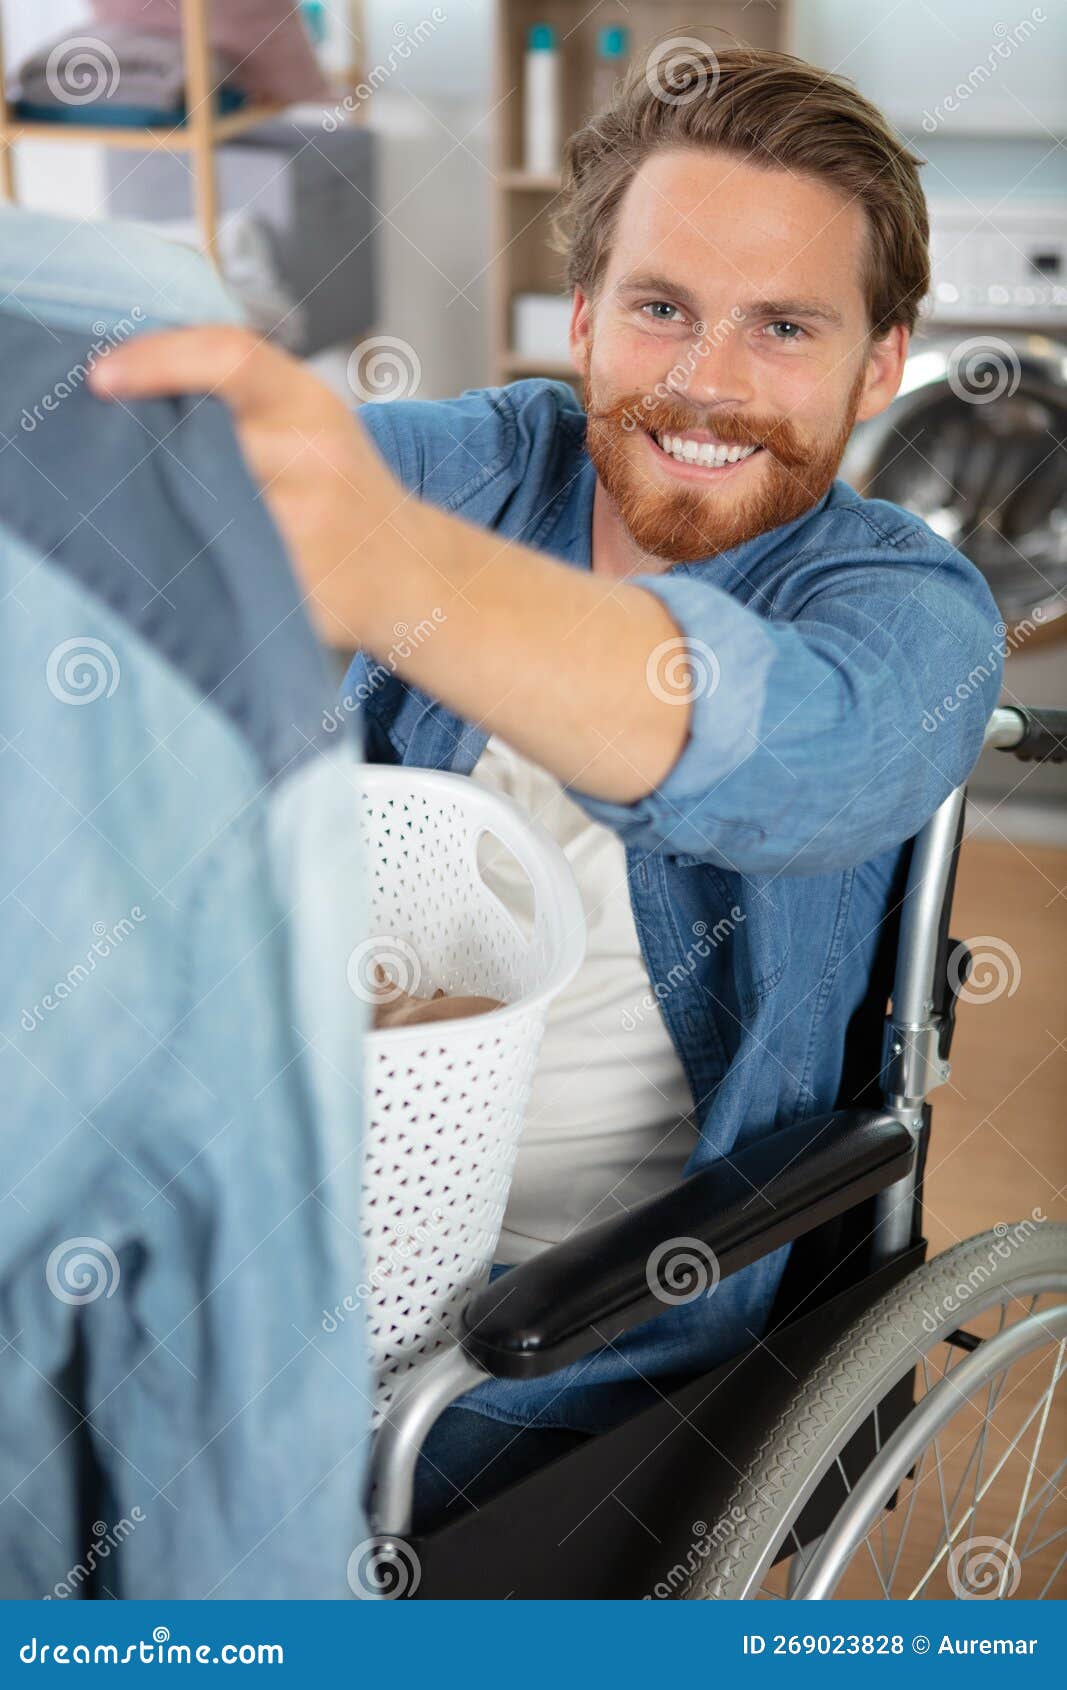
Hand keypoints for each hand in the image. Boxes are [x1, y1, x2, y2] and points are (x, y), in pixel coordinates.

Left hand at [89, 326, 402, 644]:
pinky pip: (219, 571)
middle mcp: (314, 460)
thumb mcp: (312, 416)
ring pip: (201, 513)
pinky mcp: (297, 589)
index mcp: (311, 404)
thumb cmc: (343, 487)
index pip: (229, 358)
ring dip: (164, 512)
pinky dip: (191, 564)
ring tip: (156, 512)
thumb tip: (130, 375)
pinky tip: (189, 558)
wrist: (411, 572)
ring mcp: (309, 531)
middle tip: (114, 457)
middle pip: (199, 443)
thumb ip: (242, 393)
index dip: (158, 359)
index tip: (100, 376)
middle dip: (151, 452)